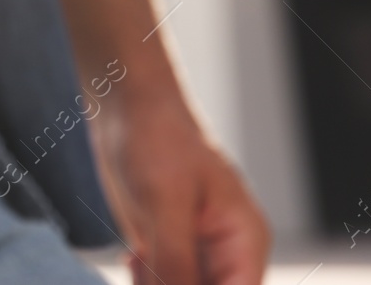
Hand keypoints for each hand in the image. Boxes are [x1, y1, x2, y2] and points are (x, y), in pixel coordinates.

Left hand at [94, 96, 268, 284]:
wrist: (126, 104)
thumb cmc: (158, 138)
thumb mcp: (166, 201)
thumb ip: (174, 260)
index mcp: (244, 242)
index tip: (166, 282)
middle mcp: (225, 253)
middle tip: (146, 270)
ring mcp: (195, 250)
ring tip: (139, 260)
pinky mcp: (165, 244)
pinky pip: (160, 281)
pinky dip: (145, 280)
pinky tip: (133, 257)